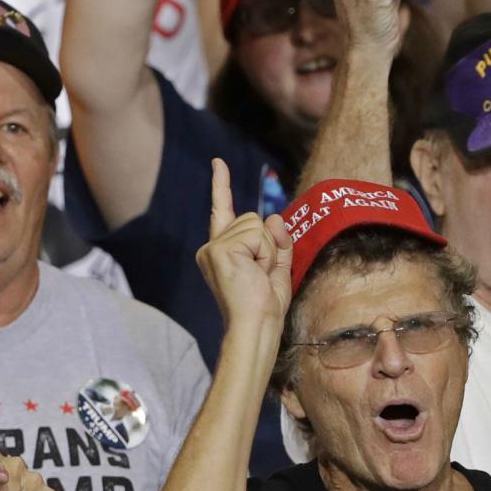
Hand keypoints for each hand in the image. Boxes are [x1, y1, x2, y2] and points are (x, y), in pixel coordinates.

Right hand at [194, 159, 292, 333]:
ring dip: (268, 251)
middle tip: (261, 276)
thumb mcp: (278, 269)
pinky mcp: (220, 249)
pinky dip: (265, 254)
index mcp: (222, 252)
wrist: (256, 327)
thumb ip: (278, 242)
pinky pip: (258, 235)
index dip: (221, 185)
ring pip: (258, 224)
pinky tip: (254, 273)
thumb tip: (273, 217)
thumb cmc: (265, 307)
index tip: (218, 162)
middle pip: (254, 218)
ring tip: (258, 276)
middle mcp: (212, 247)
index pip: (223, 211)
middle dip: (269, 245)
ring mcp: (213, 247)